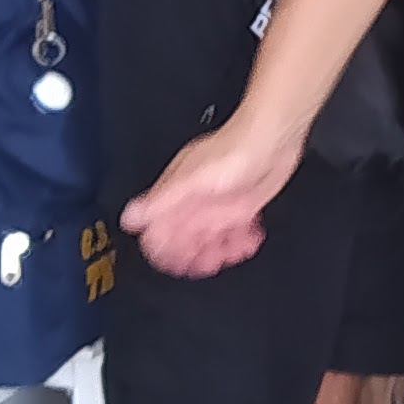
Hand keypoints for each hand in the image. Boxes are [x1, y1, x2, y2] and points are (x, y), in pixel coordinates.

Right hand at [124, 115, 302, 279]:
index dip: (163, 249)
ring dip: (218, 251)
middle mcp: (197, 200)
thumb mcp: (192, 180)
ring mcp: (220, 204)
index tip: (174, 262)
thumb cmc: (234, 151)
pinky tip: (246, 243)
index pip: (159, 228)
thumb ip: (163, 200)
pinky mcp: (243, 205)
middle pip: (185, 239)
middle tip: (205, 263)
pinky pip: (236, 232)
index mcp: (179, 194)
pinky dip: (240, 241)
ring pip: (211, 239)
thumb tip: (131, 217)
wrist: (273, 140)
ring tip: (228, 254)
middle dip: (193, 255)